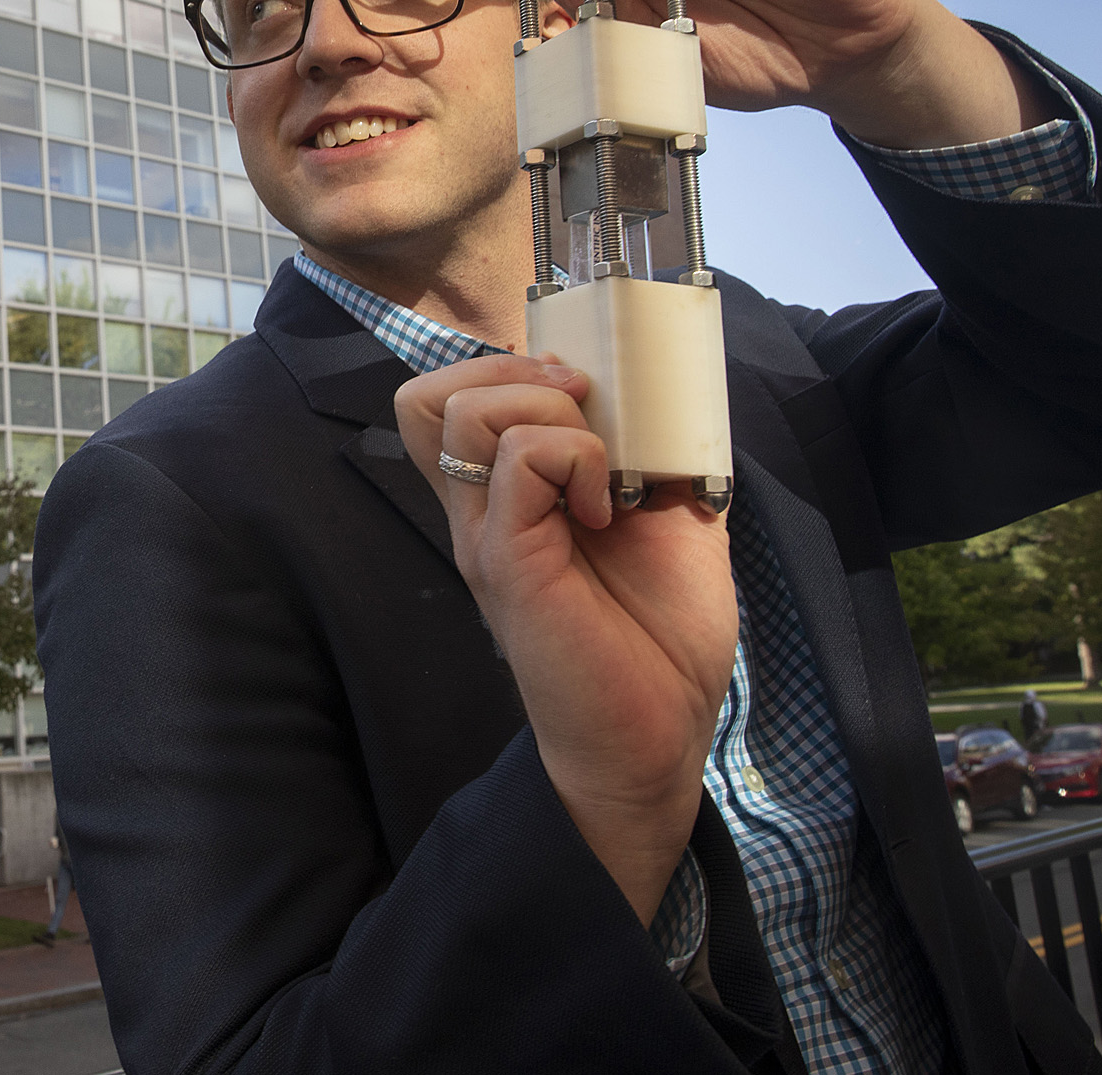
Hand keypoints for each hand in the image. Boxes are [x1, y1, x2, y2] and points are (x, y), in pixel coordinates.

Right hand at [394, 353, 734, 922]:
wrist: (660, 734)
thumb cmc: (660, 639)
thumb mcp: (670, 518)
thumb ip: (657, 454)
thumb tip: (675, 393)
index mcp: (507, 495)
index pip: (450, 397)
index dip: (506, 367)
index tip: (583, 393)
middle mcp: (480, 509)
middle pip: (427, 393)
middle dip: (510, 369)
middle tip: (580, 411)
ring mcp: (485, 533)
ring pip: (463, 410)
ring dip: (547, 413)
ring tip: (596, 466)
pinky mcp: (507, 560)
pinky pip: (517, 461)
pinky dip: (572, 456)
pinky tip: (604, 507)